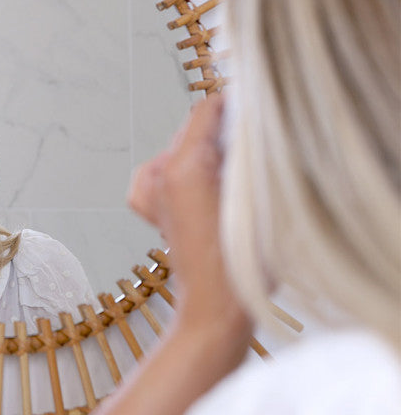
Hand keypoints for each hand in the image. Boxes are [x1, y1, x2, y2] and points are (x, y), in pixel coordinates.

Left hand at [128, 95, 248, 331]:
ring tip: (231, 180)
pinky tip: (201, 189)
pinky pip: (164, 171)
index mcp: (183, 167)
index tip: (255, 109)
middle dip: (223, 133)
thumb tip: (252, 125)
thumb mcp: (261, 200)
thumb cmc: (242, 265)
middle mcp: (160, 174)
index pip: (206, 111)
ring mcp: (151, 191)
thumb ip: (252, 156)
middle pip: (194, 130)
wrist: (215, 309)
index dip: (234, 105)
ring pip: (182, 149)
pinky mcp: (151, 207)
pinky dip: (182, 171)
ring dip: (207, 154)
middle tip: (252, 152)